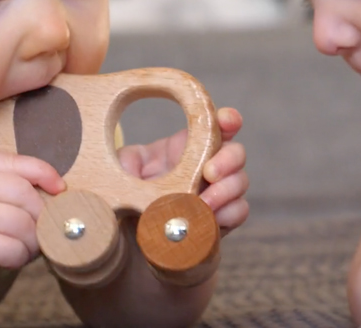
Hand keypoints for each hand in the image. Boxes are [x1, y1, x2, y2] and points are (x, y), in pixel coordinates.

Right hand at [0, 150, 64, 292]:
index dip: (45, 173)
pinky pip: (13, 249)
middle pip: (25, 193)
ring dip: (33, 239)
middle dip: (41, 213)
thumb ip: (1, 182)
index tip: (59, 188)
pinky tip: (14, 258)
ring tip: (27, 246)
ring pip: (23, 223)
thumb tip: (51, 190)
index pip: (18, 162)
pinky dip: (21, 256)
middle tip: (40, 227)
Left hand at [116, 107, 248, 231]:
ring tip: (205, 203)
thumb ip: (126, 162)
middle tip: (209, 173)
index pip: (214, 125)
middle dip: (228, 159)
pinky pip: (238, 212)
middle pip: (235, 152)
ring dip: (227, 190)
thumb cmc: (127, 199)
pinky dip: (229, 213)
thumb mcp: (119, 174)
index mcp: (184, 147)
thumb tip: (132, 162)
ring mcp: (216, 193)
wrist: (132, 241)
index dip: (227, 119)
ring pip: (240, 181)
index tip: (225, 121)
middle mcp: (205, 167)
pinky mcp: (220, 220)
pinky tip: (211, 218)